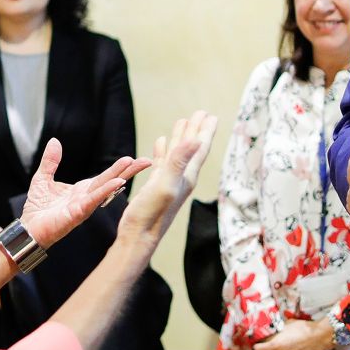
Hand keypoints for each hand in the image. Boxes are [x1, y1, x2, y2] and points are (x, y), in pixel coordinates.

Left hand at [20, 139, 150, 248]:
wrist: (28, 228)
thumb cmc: (37, 209)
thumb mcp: (43, 178)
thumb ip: (51, 161)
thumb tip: (54, 141)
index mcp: (82, 190)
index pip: (104, 176)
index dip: (119, 168)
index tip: (133, 159)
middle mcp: (87, 197)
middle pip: (111, 181)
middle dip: (128, 171)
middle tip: (146, 160)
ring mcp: (84, 206)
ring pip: (105, 189)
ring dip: (119, 177)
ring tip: (132, 165)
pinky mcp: (77, 214)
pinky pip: (94, 200)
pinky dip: (105, 191)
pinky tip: (117, 184)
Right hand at [117, 111, 217, 241]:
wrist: (139, 236)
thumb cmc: (152, 213)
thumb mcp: (166, 184)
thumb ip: (179, 162)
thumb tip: (196, 140)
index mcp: (187, 175)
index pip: (199, 148)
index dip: (205, 131)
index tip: (211, 115)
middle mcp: (181, 177)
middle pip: (191, 148)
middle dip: (196, 130)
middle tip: (201, 113)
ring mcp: (168, 180)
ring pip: (176, 153)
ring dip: (180, 138)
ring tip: (182, 121)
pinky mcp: (155, 185)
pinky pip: (162, 162)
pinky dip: (162, 150)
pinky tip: (160, 142)